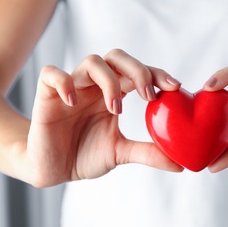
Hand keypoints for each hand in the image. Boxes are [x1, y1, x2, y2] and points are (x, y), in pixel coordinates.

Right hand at [25, 49, 182, 186]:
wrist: (54, 169)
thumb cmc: (85, 155)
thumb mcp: (121, 153)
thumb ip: (148, 153)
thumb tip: (180, 164)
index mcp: (113, 94)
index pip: (138, 72)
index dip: (156, 74)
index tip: (174, 87)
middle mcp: (95, 86)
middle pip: (117, 57)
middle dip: (138, 70)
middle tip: (148, 96)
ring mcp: (72, 88)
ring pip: (92, 61)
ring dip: (109, 81)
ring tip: (115, 109)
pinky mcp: (47, 95)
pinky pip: (51, 74)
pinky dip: (63, 82)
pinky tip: (73, 103)